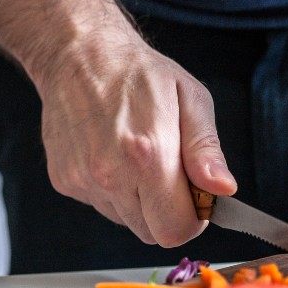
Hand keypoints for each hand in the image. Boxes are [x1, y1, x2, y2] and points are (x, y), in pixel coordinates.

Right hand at [32, 31, 236, 245]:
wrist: (77, 54)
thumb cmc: (137, 73)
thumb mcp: (190, 99)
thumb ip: (207, 151)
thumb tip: (222, 189)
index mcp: (149, 154)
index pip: (176, 229)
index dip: (193, 221)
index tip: (195, 198)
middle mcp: (110, 174)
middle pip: (151, 233)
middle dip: (167, 212)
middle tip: (168, 174)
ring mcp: (83, 180)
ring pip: (125, 220)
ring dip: (139, 201)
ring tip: (136, 157)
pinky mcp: (64, 181)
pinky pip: (101, 205)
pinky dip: (112, 190)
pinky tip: (111, 154)